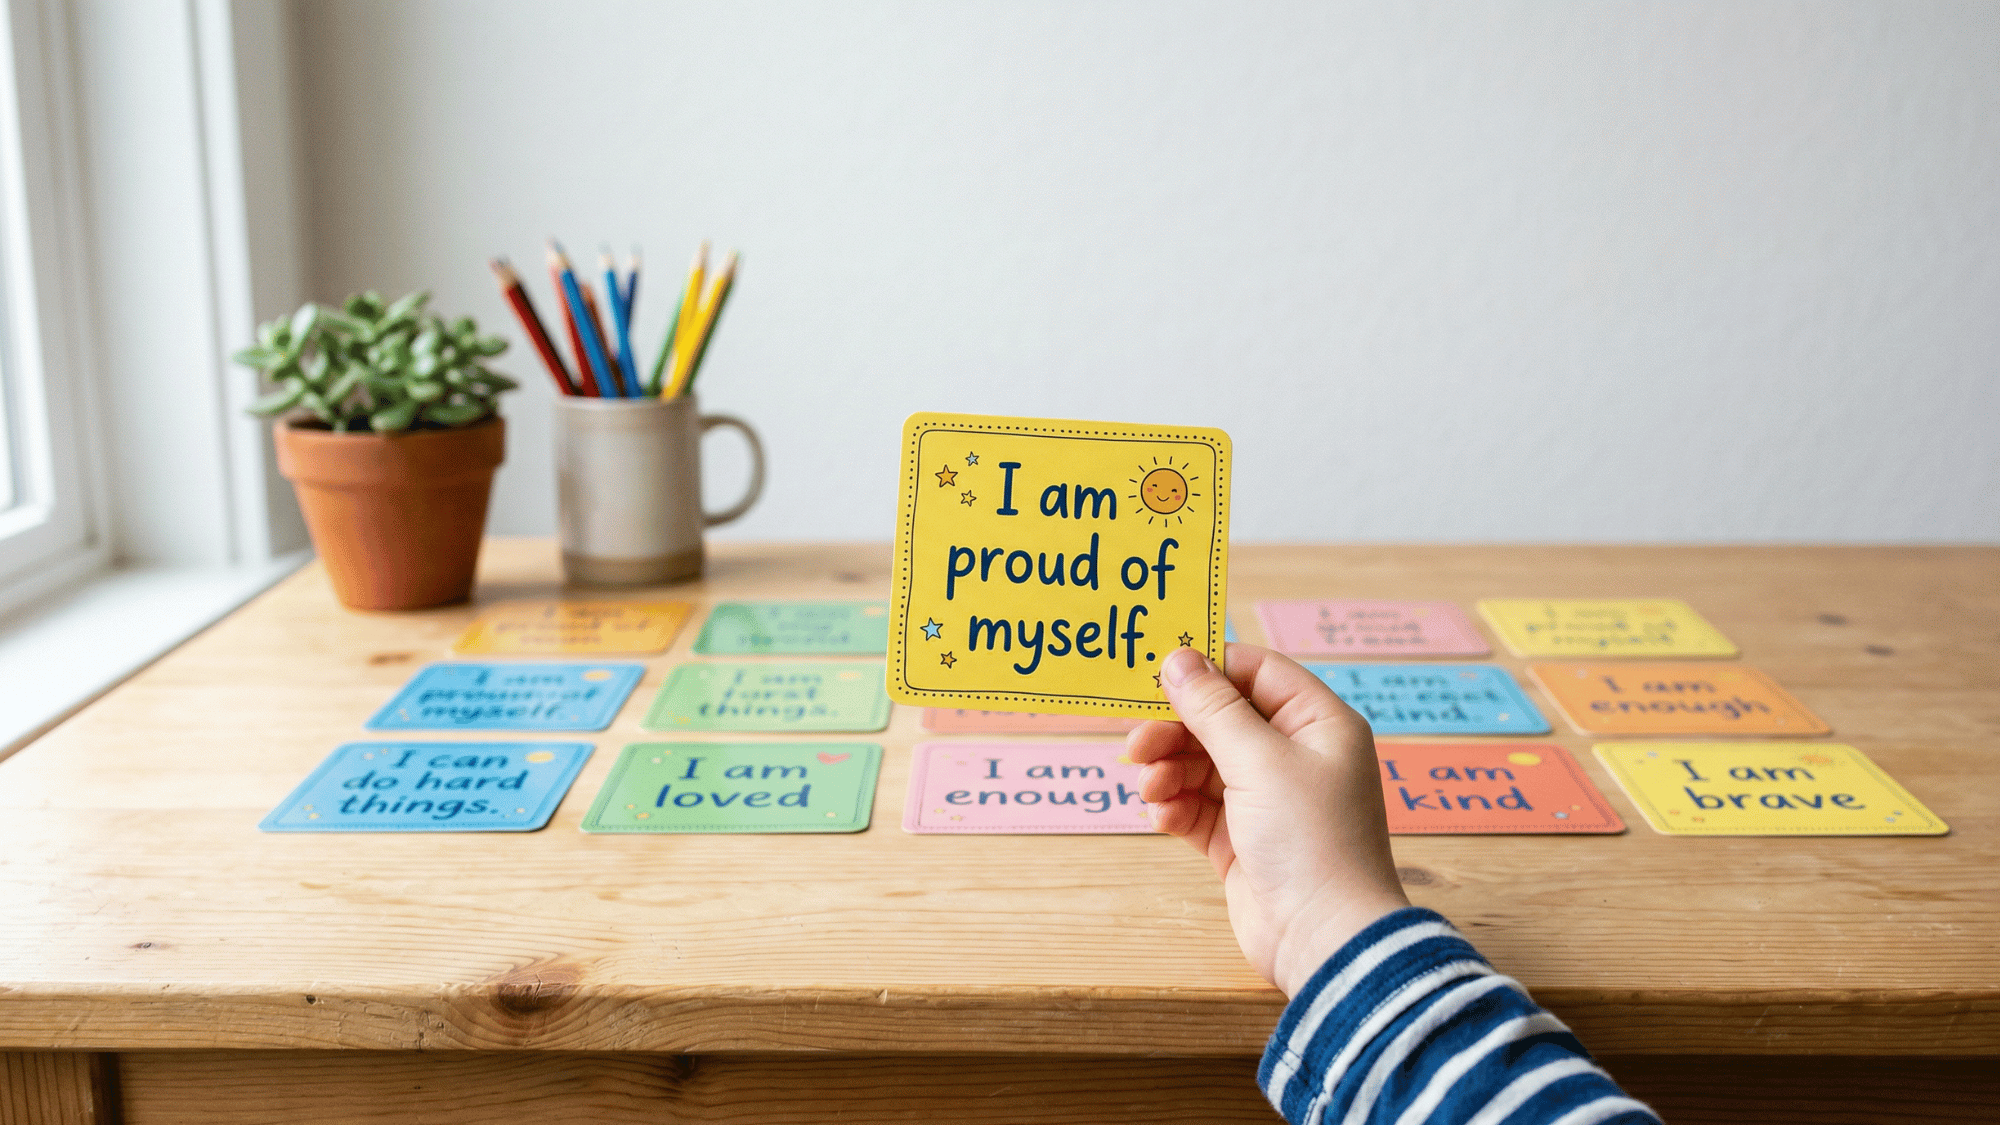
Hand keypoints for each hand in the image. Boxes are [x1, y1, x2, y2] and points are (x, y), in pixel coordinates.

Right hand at [1129, 644, 1409, 995]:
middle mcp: (1295, 756)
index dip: (1206, 669)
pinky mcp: (1243, 840)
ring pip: (1201, 764)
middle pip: (1220, 719)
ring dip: (1168, 771)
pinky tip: (1163, 818)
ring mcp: (1268, 800)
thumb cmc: (1312, 842)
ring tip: (1151, 789)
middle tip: (1136, 744)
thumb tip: (1178, 658)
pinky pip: (1197, 807)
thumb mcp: (1259, 762)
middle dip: (1175, 729)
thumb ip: (1213, 709)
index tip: (1156, 675)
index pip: (1255, 673)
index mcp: (1317, 724)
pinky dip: (1175, 807)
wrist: (1325, 939)